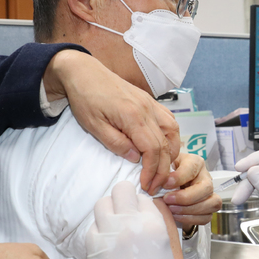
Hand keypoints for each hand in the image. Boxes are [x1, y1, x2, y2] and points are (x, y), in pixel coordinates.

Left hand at [43, 50, 179, 192]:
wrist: (84, 73)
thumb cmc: (85, 98)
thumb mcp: (94, 126)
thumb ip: (116, 143)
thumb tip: (136, 158)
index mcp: (132, 116)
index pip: (152, 149)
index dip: (152, 170)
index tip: (146, 185)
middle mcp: (147, 109)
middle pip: (166, 144)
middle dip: (162, 169)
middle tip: (154, 186)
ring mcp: (151, 104)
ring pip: (174, 131)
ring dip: (171, 153)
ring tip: (162, 169)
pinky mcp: (150, 101)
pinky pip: (170, 120)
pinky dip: (172, 137)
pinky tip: (165, 147)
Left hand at [86, 182, 176, 258]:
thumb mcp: (165, 246)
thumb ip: (153, 224)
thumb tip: (141, 210)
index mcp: (153, 223)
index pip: (142, 196)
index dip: (138, 204)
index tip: (136, 213)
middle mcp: (131, 223)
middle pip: (120, 190)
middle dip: (121, 198)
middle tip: (122, 212)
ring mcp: (110, 233)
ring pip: (102, 204)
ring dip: (107, 212)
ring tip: (112, 227)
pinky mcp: (93, 246)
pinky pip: (92, 227)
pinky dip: (98, 232)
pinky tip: (105, 245)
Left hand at [163, 153, 221, 226]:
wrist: (170, 187)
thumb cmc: (168, 174)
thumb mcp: (164, 167)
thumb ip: (163, 172)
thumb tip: (159, 182)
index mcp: (195, 162)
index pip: (192, 169)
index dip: (179, 177)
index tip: (164, 184)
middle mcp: (205, 177)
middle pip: (206, 188)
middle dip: (186, 197)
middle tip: (167, 200)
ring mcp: (210, 193)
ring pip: (212, 203)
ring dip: (190, 210)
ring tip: (171, 210)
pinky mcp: (209, 207)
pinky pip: (206, 217)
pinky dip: (191, 219)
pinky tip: (176, 216)